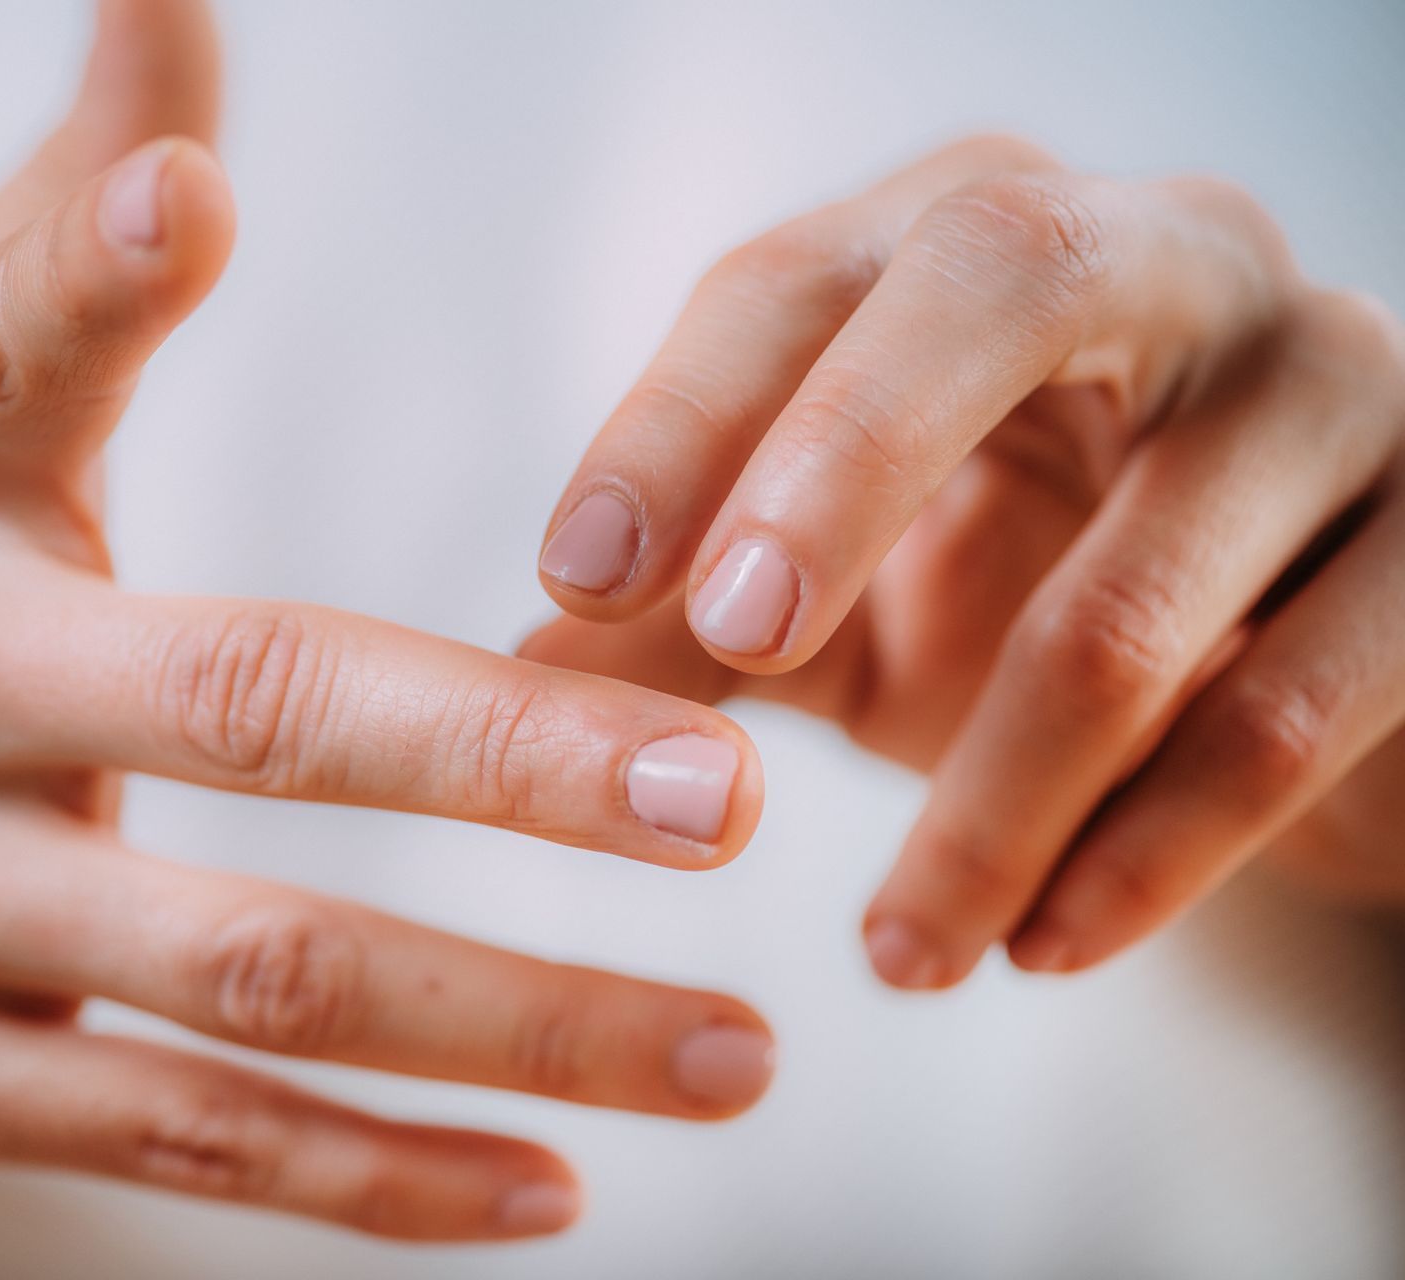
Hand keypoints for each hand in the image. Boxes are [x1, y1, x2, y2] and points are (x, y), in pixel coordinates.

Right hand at [0, 0, 772, 1252]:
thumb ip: (68, 240)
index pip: (5, 347)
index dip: (94, 273)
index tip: (198, 202)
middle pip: (236, 710)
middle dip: (503, 758)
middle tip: (732, 799)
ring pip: (247, 976)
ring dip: (511, 1023)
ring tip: (736, 1052)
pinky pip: (179, 1134)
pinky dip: (373, 1178)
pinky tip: (550, 1193)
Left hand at [526, 134, 1404, 989]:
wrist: (1283, 670)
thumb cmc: (1033, 591)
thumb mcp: (847, 598)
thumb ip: (692, 614)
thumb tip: (515, 668)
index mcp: (978, 243)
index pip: (797, 280)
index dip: (676, 422)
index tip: (576, 582)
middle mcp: (1166, 254)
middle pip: (996, 277)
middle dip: (843, 463)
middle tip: (744, 637)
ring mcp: (1332, 381)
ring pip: (1137, 586)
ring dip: (988, 806)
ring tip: (895, 953)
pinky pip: (1284, 714)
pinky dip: (1144, 859)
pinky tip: (1043, 949)